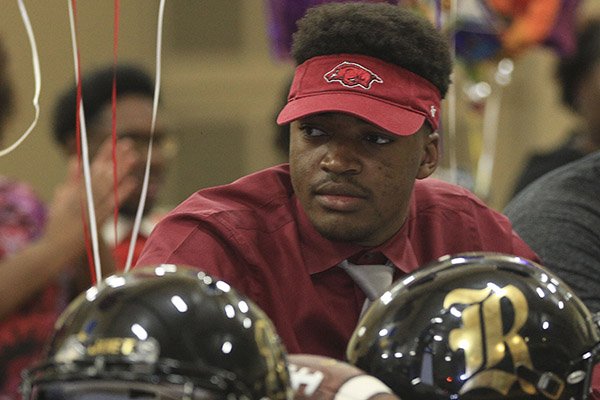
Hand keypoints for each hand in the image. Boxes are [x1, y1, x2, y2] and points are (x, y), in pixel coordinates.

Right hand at [45, 138, 139, 252]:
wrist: (54, 247)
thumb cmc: (58, 223)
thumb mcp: (61, 197)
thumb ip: (71, 179)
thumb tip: (74, 160)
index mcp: (75, 187)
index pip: (92, 166)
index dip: (104, 153)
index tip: (114, 140)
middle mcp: (82, 194)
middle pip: (102, 172)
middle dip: (116, 157)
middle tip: (128, 144)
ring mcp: (89, 206)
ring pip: (108, 184)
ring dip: (121, 170)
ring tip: (134, 157)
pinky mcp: (96, 218)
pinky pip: (112, 202)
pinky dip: (122, 192)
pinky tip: (133, 182)